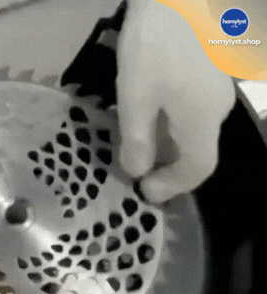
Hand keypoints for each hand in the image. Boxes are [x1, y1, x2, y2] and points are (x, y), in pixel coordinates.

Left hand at [116, 0, 235, 202]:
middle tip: (136, 171)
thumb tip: (137, 171)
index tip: (144, 190)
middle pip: (196, 153)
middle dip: (166, 169)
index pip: (197, 169)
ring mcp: (216, 90)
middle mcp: (216, 110)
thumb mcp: (135, 98)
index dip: (172, 186)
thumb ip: (137, 140)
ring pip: (192, 134)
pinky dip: (169, 127)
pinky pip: (190, 114)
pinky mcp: (209, 75)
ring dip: (165, 148)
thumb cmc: (153, 44)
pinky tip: (146, 119)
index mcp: (202, 120)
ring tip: (134, 147)